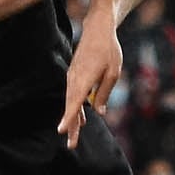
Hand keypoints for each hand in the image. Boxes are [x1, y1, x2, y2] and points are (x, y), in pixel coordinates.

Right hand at [57, 17, 123, 138]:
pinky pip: (73, 95)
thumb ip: (104, 93)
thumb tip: (99, 111)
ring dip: (73, 119)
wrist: (98, 29)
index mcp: (84, 79)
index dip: (68, 118)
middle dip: (70, 127)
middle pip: (71, 106)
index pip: (74, 102)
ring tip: (74, 137)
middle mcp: (74, 79)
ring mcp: (73, 77)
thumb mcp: (113, 73)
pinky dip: (75, 107)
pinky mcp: (75, 75)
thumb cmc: (108, 50)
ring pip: (71, 101)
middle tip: (71, 145)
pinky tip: (81, 119)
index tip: (61, 131)